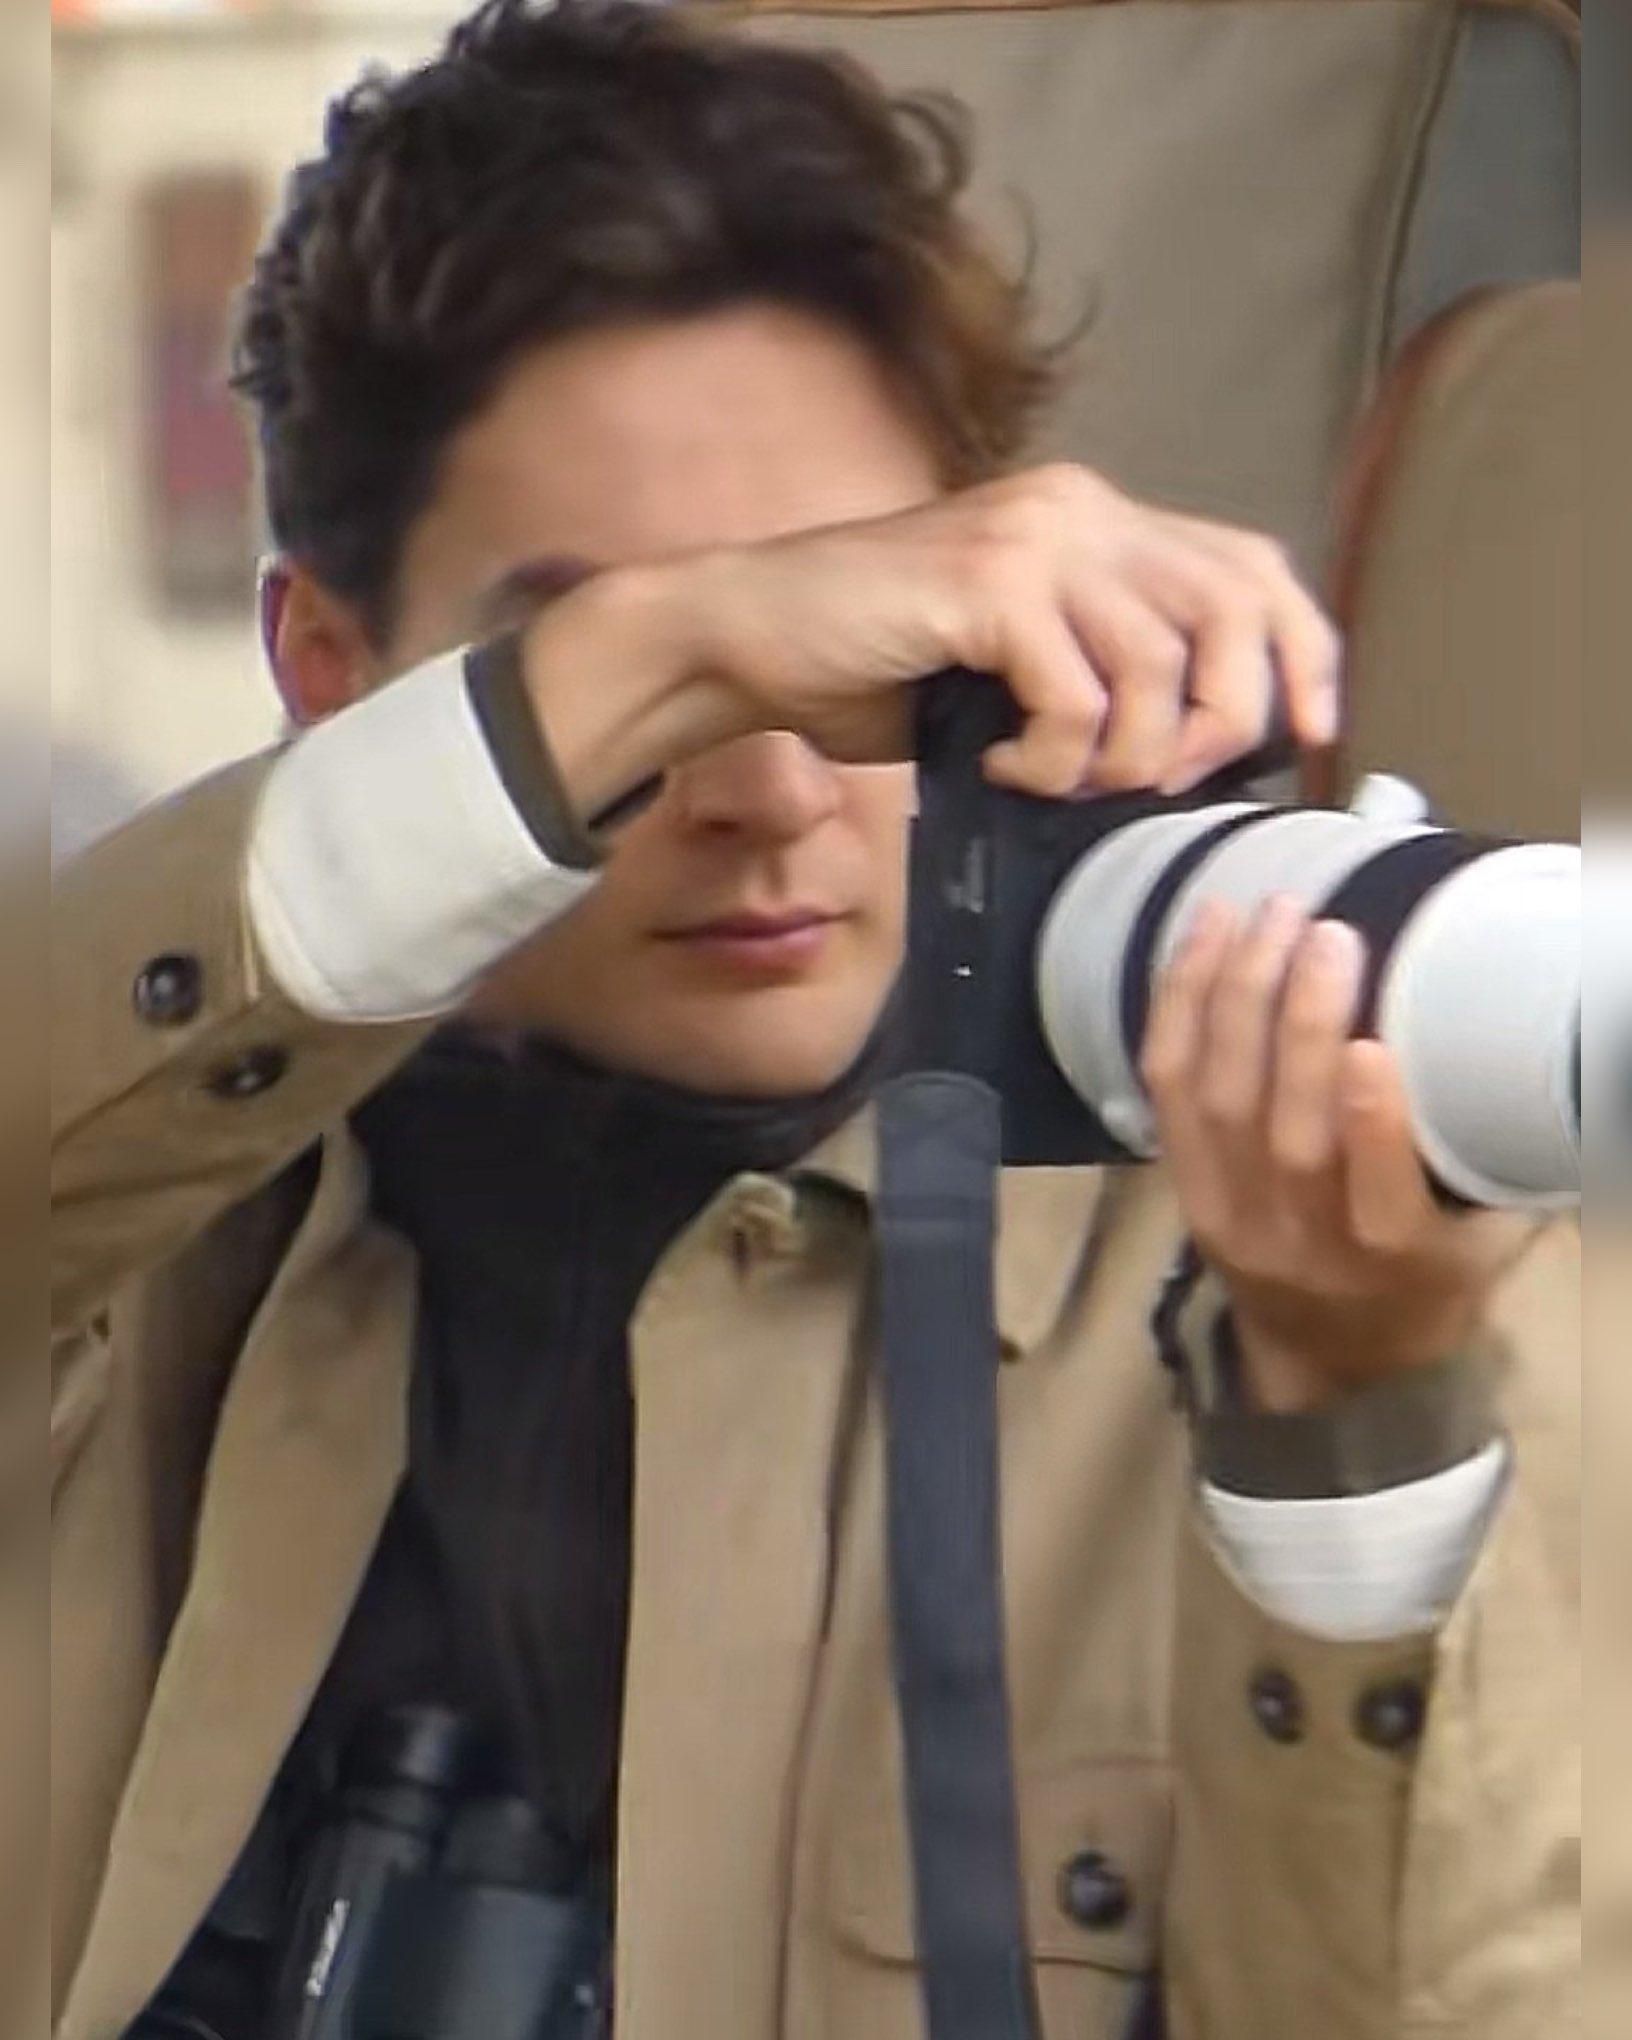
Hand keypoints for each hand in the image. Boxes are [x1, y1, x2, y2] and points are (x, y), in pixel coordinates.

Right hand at [525, 463, 1340, 813]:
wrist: (747, 638)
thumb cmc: (874, 666)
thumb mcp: (1014, 664)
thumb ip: (1099, 671)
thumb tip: (1193, 750)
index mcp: (1097, 520)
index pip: (1250, 566)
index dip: (1302, 651)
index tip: (1305, 734)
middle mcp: (1081, 510)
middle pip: (1233, 611)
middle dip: (1223, 721)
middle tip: (1156, 782)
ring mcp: (1035, 538)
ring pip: (1159, 667)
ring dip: (1122, 758)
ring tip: (1052, 780)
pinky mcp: (988, 583)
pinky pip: (1075, 697)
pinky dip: (1051, 761)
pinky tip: (996, 768)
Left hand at [1140, 895, 1533, 1413]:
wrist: (1326, 1363)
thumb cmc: (1426, 1285)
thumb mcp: (1485, 1245)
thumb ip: (1507, 1162)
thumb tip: (1568, 1051)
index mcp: (1391, 1262)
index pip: (1374, 1200)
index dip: (1368, 1126)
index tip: (1371, 1045)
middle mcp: (1300, 1241)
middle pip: (1283, 1131)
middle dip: (1296, 1022)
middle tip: (1324, 933)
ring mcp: (1228, 1214)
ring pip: (1215, 1098)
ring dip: (1233, 994)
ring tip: (1263, 913)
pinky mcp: (1181, 1187)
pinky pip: (1166, 1088)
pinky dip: (1178, 1005)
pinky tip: (1203, 935)